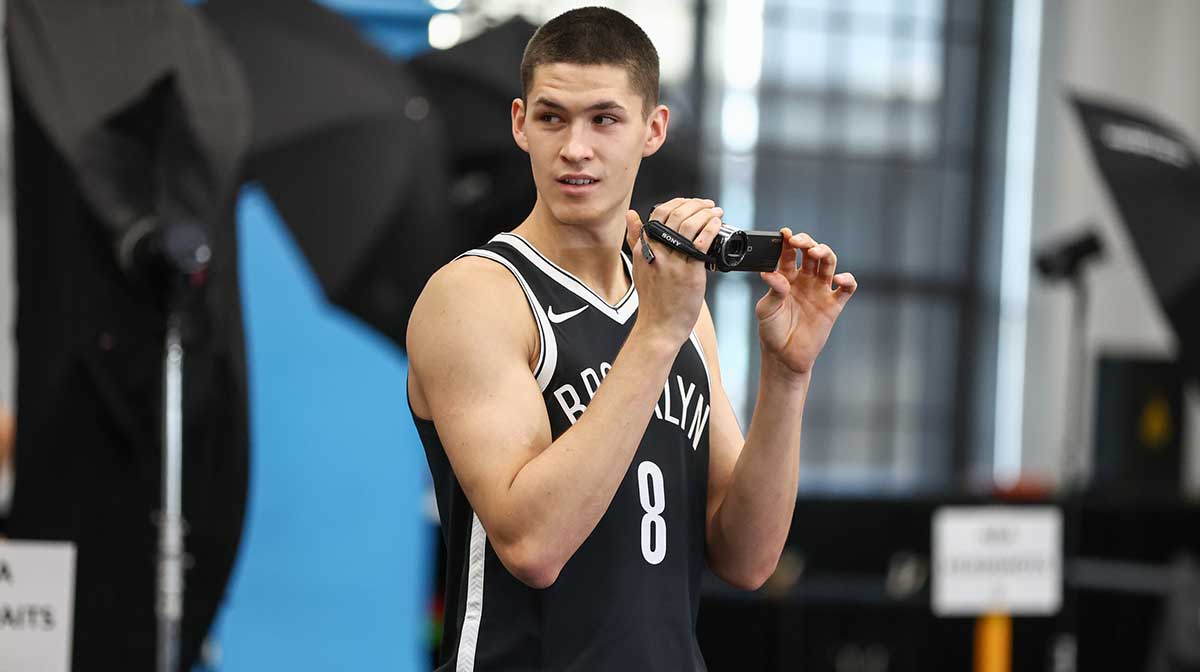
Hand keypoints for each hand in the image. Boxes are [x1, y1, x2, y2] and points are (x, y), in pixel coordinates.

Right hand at [626, 198, 723, 346]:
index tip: (690, 203)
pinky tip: (717, 224)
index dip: (677, 202)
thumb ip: (635, 238)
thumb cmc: (653, 299)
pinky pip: (701, 243)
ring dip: (706, 213)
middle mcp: (656, 252)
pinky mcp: (689, 273)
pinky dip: (711, 228)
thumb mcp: (638, 265)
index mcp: (644, 248)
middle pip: (676, 215)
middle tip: (707, 205)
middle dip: (695, 204)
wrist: (659, 326)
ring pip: (689, 225)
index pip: (659, 213)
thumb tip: (631, 215)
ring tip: (715, 212)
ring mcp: (673, 262)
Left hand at [755, 228, 855, 379]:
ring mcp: (820, 291)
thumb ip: (773, 289)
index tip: (784, 234)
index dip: (787, 242)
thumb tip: (770, 272)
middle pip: (811, 253)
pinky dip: (847, 279)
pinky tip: (838, 278)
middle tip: (799, 241)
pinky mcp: (833, 305)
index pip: (789, 254)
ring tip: (815, 252)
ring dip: (824, 253)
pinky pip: (846, 289)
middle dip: (807, 242)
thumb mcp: (766, 309)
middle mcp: (805, 280)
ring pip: (828, 264)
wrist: (784, 357)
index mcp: (786, 278)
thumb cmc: (772, 331)